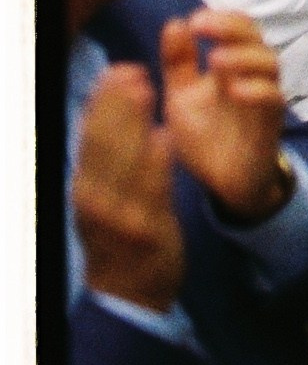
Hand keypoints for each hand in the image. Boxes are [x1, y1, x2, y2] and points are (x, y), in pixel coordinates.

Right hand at [73, 65, 184, 310]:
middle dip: (114, 105)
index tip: (115, 70)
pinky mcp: (146, 230)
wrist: (129, 295)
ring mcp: (118, 215)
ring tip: (146, 89)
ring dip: (133, 123)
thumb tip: (99, 115)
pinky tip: (165, 137)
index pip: (89, 138)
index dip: (101, 102)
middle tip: (130, 69)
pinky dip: (155, 163)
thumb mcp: (101, 198)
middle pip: (101, 143)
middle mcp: (94, 199)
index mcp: (85, 187)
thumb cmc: (118, 238)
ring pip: (122, 161)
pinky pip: (150, 191)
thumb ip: (103, 161)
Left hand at [160, 10, 289, 221]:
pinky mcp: (271, 123)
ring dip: (244, 56)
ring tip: (216, 60)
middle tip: (203, 27)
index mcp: (230, 63)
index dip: (221, 18)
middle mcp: (251, 74)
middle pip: (255, 37)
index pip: (237, 27)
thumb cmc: (206, 135)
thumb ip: (178, 63)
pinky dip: (258, 90)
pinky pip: (274, 99)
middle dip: (231, 27)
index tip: (194, 21)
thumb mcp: (182, 96)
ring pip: (270, 63)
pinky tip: (235, 90)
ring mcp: (264, 97)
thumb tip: (175, 23)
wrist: (222, 181)